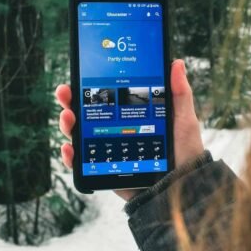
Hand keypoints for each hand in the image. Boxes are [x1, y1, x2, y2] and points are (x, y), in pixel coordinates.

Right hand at [55, 59, 204, 201]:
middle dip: (71, 101)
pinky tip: (68, 149)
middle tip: (65, 93)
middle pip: (87, 113)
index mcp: (132, 116)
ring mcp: (109, 151)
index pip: (106, 97)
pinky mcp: (105, 171)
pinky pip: (82, 164)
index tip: (80, 73)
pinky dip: (70, 157)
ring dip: (67, 124)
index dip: (90, 85)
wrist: (183, 188)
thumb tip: (177, 63)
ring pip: (79, 135)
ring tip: (68, 118)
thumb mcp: (184, 120)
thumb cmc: (186, 154)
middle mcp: (117, 131)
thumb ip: (179, 94)